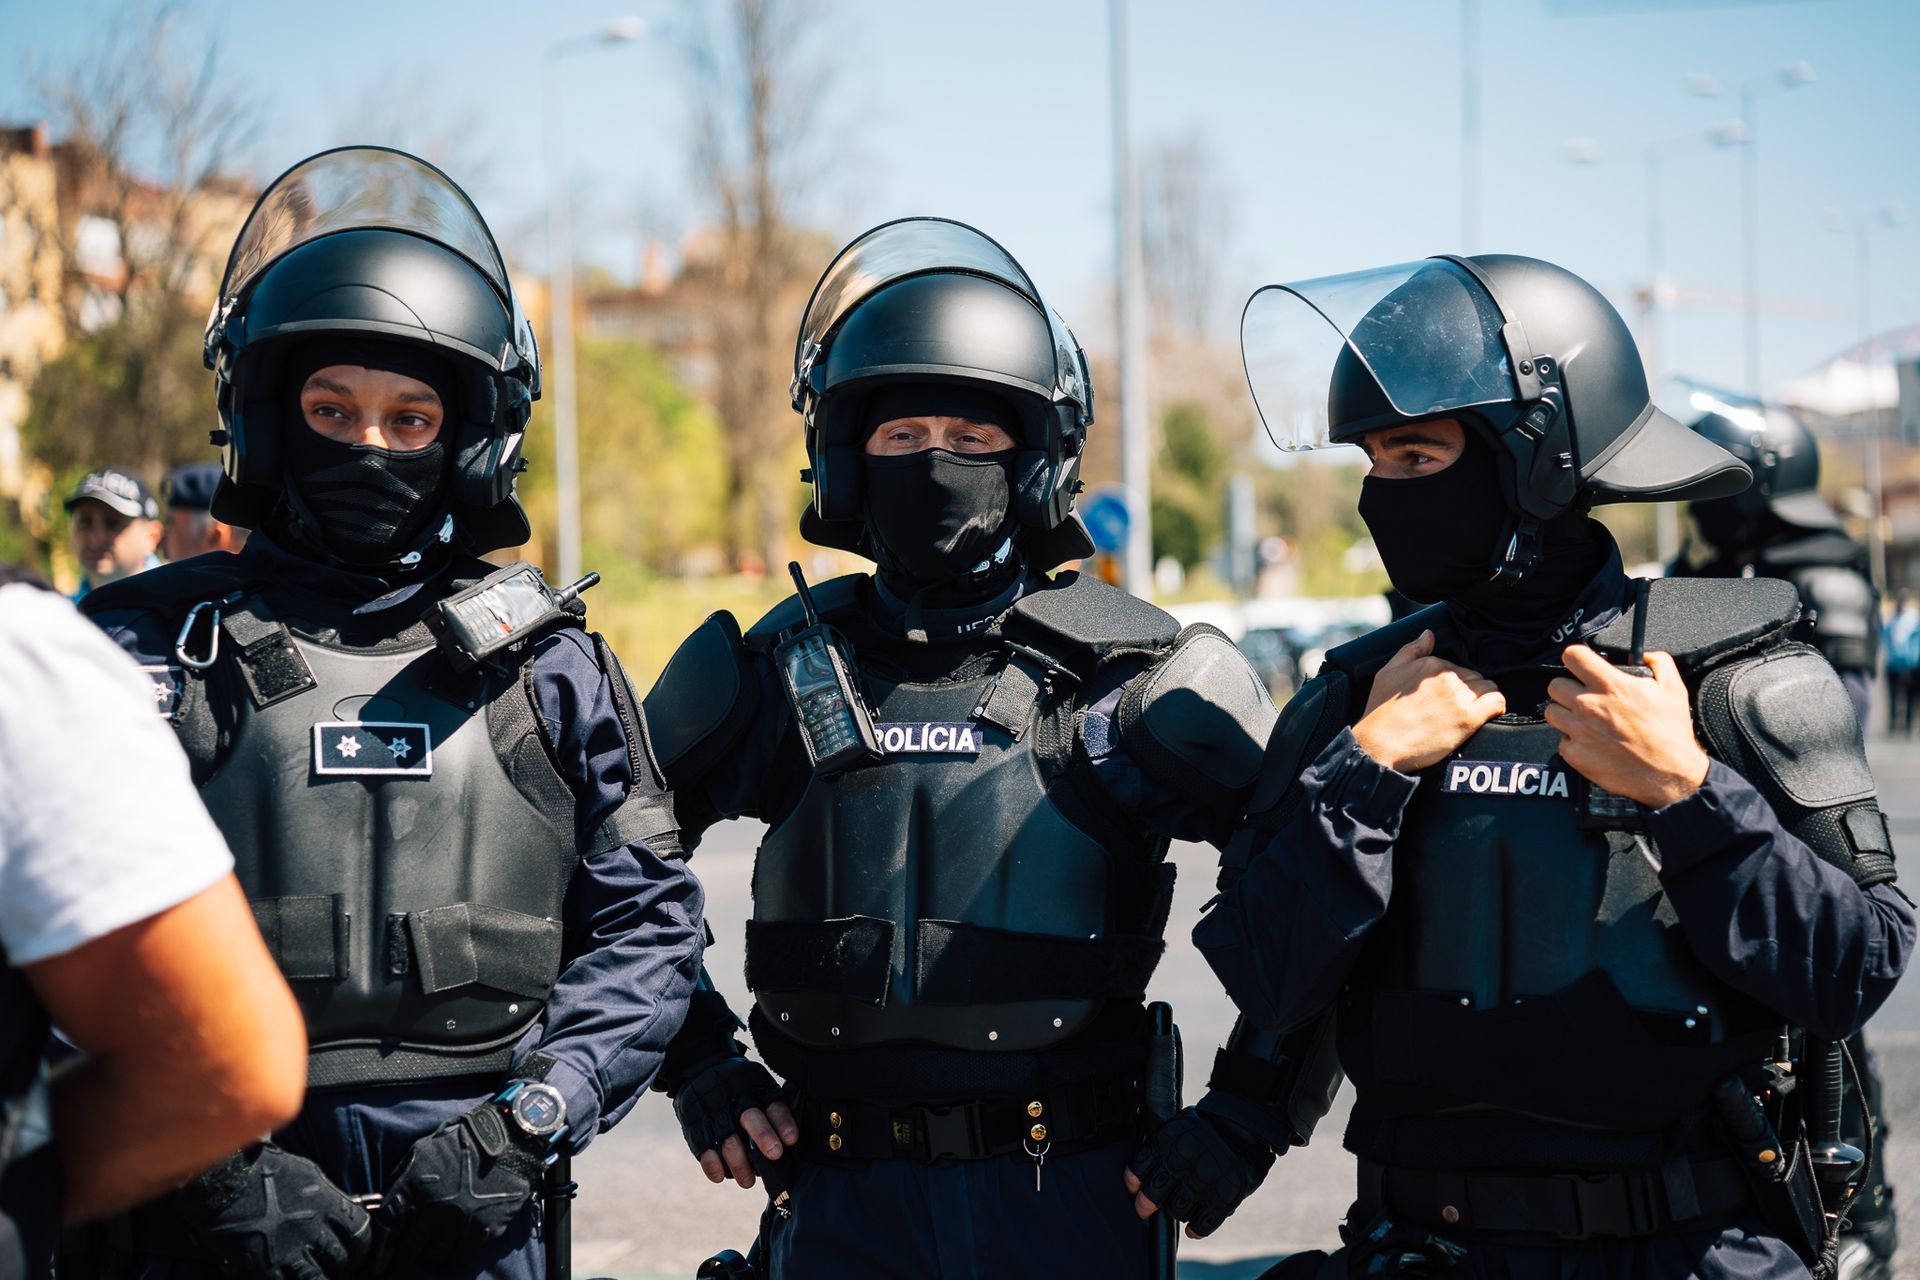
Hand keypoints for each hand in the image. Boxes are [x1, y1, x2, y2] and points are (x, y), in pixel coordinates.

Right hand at [174, 1144, 371, 1279]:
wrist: (225, 1181)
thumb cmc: (264, 1170)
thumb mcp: (308, 1174)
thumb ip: (328, 1197)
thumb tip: (340, 1211)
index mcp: (327, 1204)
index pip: (360, 1232)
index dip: (361, 1246)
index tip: (357, 1250)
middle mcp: (312, 1229)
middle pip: (342, 1259)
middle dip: (342, 1264)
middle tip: (336, 1265)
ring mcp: (288, 1250)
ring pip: (318, 1277)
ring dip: (320, 1276)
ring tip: (316, 1273)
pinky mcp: (264, 1266)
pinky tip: (290, 1276)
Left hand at [374, 1102, 545, 1271]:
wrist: (506, 1140)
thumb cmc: (459, 1144)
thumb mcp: (420, 1154)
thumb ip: (400, 1183)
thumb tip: (384, 1211)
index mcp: (415, 1188)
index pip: (387, 1230)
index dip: (380, 1252)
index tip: (378, 1264)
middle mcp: (435, 1210)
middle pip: (409, 1249)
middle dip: (405, 1255)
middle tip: (407, 1255)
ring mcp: (461, 1222)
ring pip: (435, 1257)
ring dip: (431, 1253)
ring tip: (434, 1245)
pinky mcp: (484, 1230)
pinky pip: (462, 1256)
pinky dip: (455, 1254)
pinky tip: (455, 1244)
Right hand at [673, 1056, 798, 1187]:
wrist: (701, 1067)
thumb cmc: (741, 1087)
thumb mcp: (759, 1085)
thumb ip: (774, 1109)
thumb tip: (793, 1144)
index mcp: (757, 1086)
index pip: (773, 1103)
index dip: (782, 1121)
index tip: (792, 1139)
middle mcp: (735, 1096)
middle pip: (750, 1116)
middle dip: (763, 1135)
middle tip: (775, 1154)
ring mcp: (713, 1108)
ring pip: (726, 1137)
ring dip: (738, 1162)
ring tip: (748, 1182)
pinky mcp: (693, 1121)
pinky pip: (701, 1144)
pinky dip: (711, 1162)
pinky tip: (720, 1176)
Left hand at [1123, 1106, 1274, 1238]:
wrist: (1242, 1129)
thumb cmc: (1202, 1133)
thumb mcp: (1177, 1129)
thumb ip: (1159, 1150)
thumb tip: (1136, 1183)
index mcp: (1169, 1138)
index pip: (1141, 1167)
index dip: (1133, 1183)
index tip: (1134, 1190)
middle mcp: (1185, 1157)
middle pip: (1155, 1192)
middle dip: (1146, 1205)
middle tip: (1145, 1210)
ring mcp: (1206, 1177)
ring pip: (1177, 1210)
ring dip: (1177, 1212)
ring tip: (1182, 1205)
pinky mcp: (1225, 1195)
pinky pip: (1203, 1223)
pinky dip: (1197, 1228)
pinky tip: (1194, 1227)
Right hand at [1350, 630, 1505, 772]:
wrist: (1380, 744)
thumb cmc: (1381, 712)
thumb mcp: (1388, 672)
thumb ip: (1411, 650)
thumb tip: (1429, 634)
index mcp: (1432, 664)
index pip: (1456, 666)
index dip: (1451, 682)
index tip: (1441, 698)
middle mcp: (1448, 677)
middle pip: (1473, 676)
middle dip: (1466, 690)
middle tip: (1451, 708)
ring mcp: (1460, 697)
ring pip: (1488, 687)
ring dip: (1482, 698)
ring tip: (1467, 712)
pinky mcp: (1469, 718)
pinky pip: (1497, 702)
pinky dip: (1496, 707)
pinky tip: (1486, 714)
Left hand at [1545, 646, 1708, 808]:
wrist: (1669, 774)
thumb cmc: (1671, 732)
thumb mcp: (1674, 688)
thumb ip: (1658, 662)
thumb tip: (1645, 654)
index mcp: (1610, 685)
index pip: (1572, 656)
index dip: (1576, 657)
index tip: (1581, 663)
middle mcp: (1589, 705)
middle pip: (1555, 684)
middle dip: (1568, 687)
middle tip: (1584, 696)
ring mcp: (1579, 730)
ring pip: (1552, 711)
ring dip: (1565, 713)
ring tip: (1585, 719)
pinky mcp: (1575, 754)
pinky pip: (1561, 740)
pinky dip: (1572, 741)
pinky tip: (1591, 742)